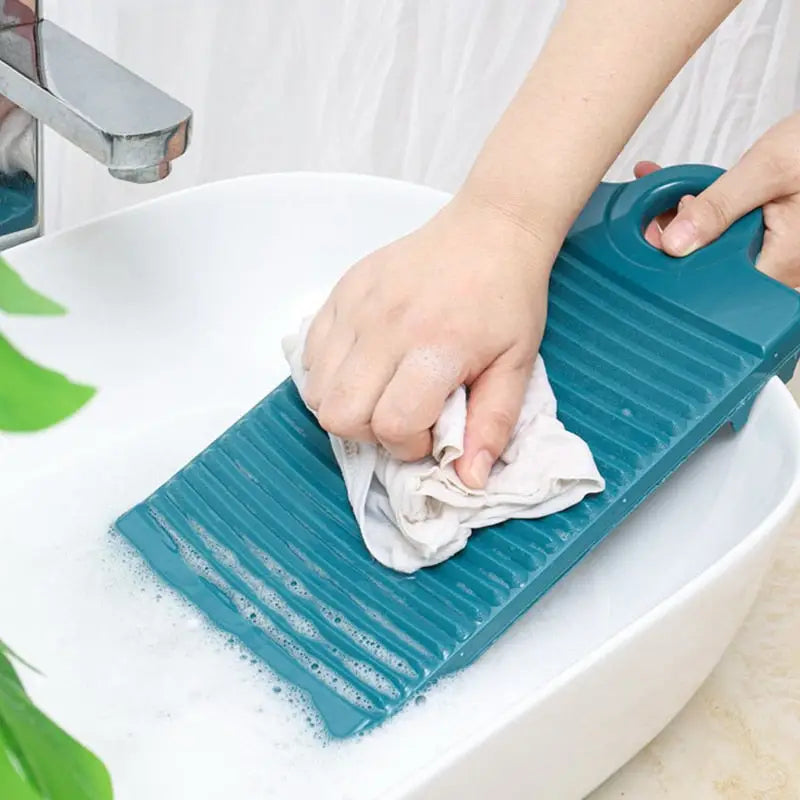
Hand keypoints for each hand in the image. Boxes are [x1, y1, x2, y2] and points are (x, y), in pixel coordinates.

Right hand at [301, 193, 559, 488]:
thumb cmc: (507, 298)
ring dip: (347, 405)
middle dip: (369, 432)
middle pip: (340, 414)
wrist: (490, 230)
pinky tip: (364, 364)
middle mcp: (387, 328)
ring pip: (317, 389)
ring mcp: (358, 307)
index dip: (409, 445)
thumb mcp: (517, 366)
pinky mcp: (342, 291)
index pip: (392, 424)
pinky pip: (310, 352)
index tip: (432, 431)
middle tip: (402, 414)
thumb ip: (492, 426)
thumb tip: (468, 479)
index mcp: (435, 348)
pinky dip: (330, 372)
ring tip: (382, 390)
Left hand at [634, 112, 799, 287]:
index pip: (713, 282)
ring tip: (668, 194)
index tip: (653, 235)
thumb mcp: (767, 170)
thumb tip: (674, 245)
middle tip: (655, 208)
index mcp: (782, 264)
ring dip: (688, 222)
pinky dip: (707, 214)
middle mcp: (780, 270)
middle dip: (677, 236)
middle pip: (710, 266)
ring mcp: (775, 257)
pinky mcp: (769, 243)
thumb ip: (719, 207)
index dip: (678, 261)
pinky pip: (728, 234)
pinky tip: (686, 192)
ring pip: (716, 249)